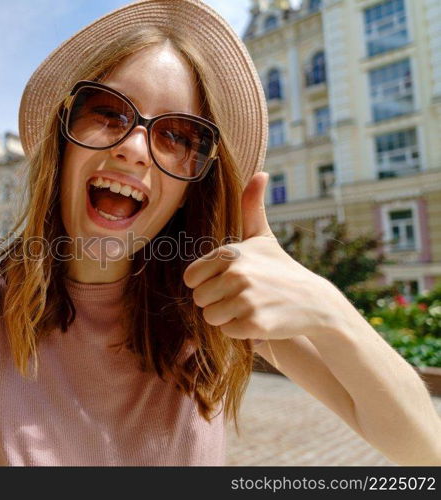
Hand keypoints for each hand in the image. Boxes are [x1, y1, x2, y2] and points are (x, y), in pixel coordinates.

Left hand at [183, 172, 341, 341]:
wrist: (315, 301)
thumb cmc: (280, 268)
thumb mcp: (262, 237)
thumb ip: (252, 207)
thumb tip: (260, 172)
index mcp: (229, 252)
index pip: (191, 278)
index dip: (207, 284)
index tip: (228, 282)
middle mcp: (236, 273)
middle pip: (199, 299)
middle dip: (217, 302)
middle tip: (242, 297)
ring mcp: (245, 298)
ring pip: (210, 317)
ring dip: (227, 317)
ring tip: (250, 307)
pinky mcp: (254, 323)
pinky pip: (227, 332)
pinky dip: (240, 331)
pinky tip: (259, 319)